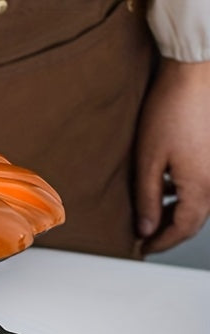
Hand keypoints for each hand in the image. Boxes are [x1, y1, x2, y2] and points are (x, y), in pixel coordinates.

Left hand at [135, 58, 209, 253]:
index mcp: (201, 187)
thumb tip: (147, 228)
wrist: (195, 72)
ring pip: (199, 204)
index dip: (161, 243)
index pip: (182, 229)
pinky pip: (203, 185)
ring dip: (177, 213)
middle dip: (169, 231)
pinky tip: (166, 189)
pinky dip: (185, 195)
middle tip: (145, 236)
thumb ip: (148, 200)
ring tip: (151, 214)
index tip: (143, 248)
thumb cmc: (171, 110)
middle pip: (194, 220)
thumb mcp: (148, 162)